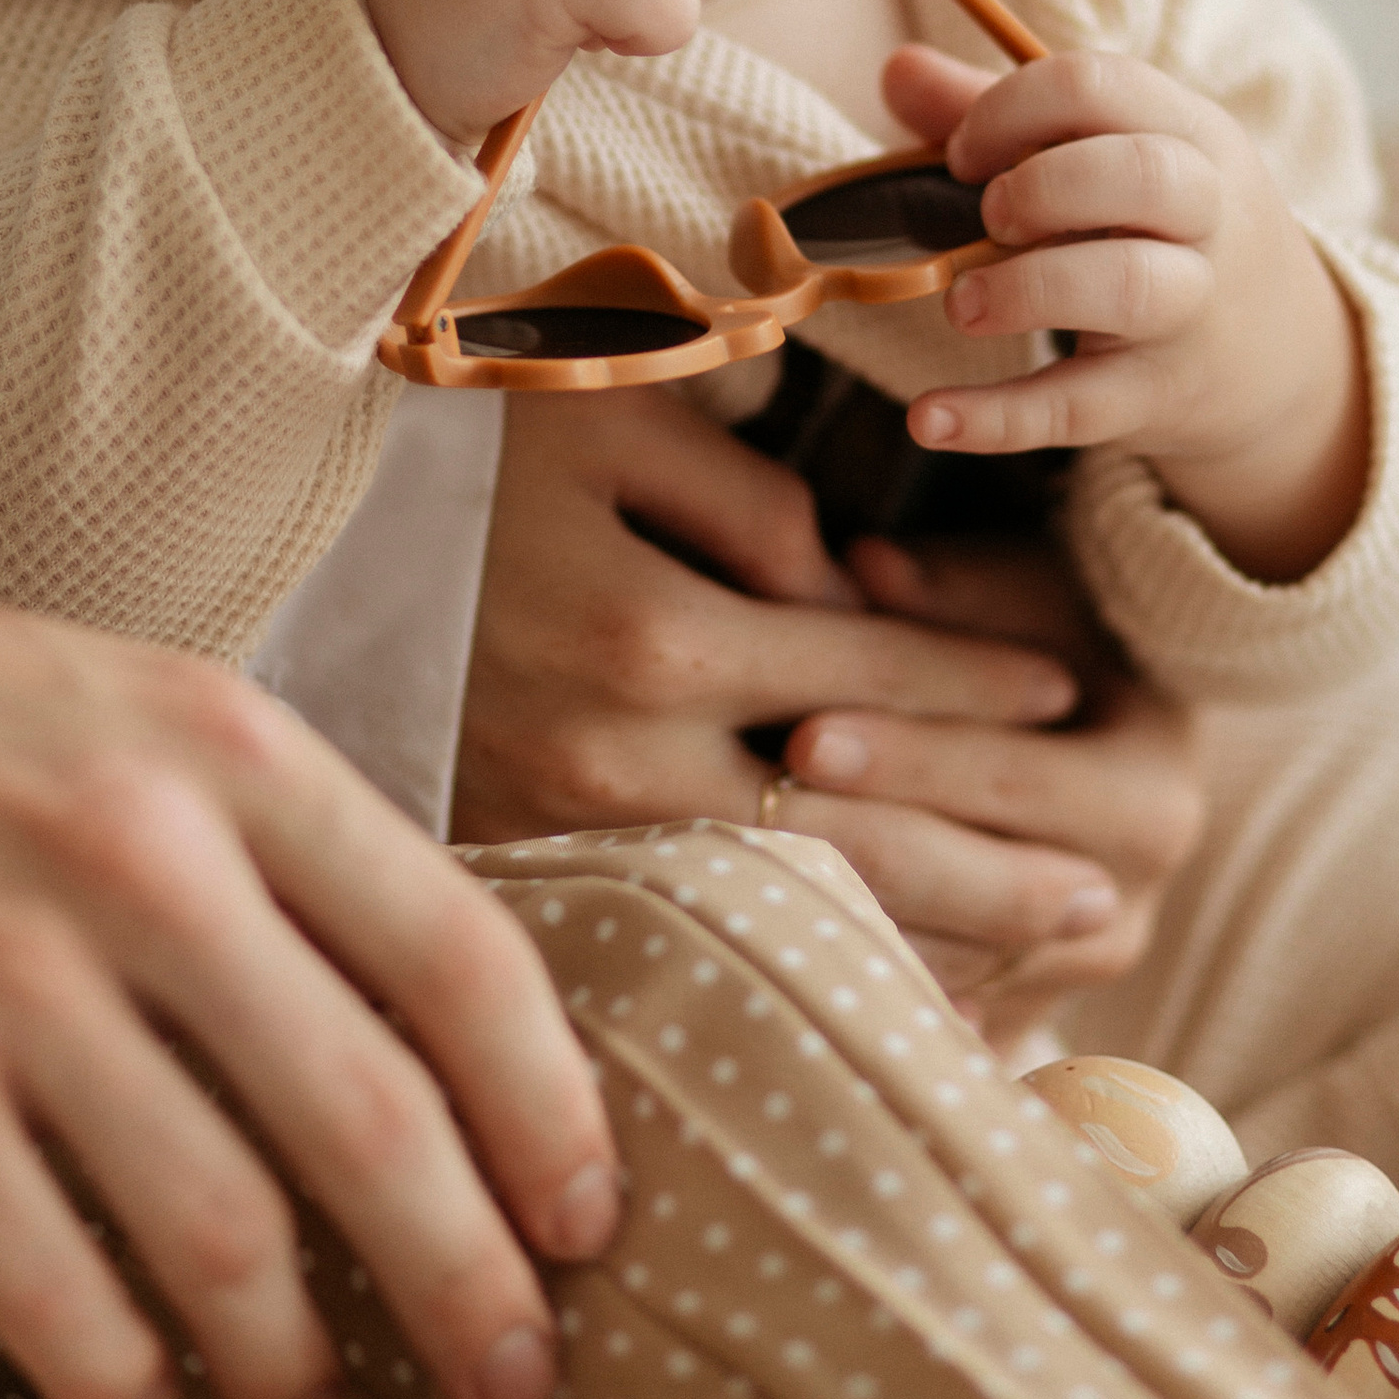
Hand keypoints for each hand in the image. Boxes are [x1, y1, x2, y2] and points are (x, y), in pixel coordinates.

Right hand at [0, 452, 618, 1398]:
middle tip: (513, 1383)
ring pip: (224, 1230)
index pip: (460, 950)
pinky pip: (48, 1284)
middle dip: (470, 1280)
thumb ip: (263, 838)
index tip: (591, 1217)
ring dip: (294, 1360)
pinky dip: (115, 1369)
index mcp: (226, 745)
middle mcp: (144, 856)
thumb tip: (407, 1020)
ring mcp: (9, 977)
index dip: (551, 1108)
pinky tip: (136, 1388)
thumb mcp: (120, 704)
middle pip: (375, 1118)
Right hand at [453, 389, 1180, 1005]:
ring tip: (1042, 946)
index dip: (984, 681)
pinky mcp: (523, 870)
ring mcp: (562, 833)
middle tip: (1120, 891)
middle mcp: (613, 759)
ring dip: (931, 933)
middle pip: (854, 830)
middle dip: (997, 861)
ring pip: (788, 908)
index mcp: (651, 634)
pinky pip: (701, 930)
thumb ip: (750, 503)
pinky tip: (895, 980)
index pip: (871, 673)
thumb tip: (849, 605)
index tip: (1078, 692)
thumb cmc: (463, 443)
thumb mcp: (612, 418)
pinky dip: (811, 957)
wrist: (279, 534)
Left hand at [784, 534, 1204, 1060]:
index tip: (800, 734)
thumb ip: (947, 585)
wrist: (1087, 732)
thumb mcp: (1016, 586)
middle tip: (748, 810)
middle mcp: (1127, 907)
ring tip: (729, 875)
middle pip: (974, 893)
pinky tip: (754, 944)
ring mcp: (1069, 979)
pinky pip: (920, 1015)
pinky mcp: (1013, 1018)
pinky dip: (846, 979)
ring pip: (941, 969)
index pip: (1007, 782)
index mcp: (1150, 797)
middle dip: (857, 846)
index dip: (904, 758)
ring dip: (837, 922)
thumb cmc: (1039, 631)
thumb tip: (864, 563)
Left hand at [887, 44, 1369, 581]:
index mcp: (1190, 134)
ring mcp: (1192, 312)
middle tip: (987, 219)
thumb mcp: (1112, 156)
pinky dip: (999, 417)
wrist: (1287, 355)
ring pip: (1126, 287)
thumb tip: (897, 69)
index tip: (963, 155)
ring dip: (1026, 288)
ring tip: (962, 304)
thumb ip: (1002, 112)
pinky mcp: (1160, 397)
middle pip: (1142, 174)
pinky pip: (1081, 406)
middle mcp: (1208, 215)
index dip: (1011, 109)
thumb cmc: (1162, 227)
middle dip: (1043, 186)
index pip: (1102, 85)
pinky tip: (930, 418)